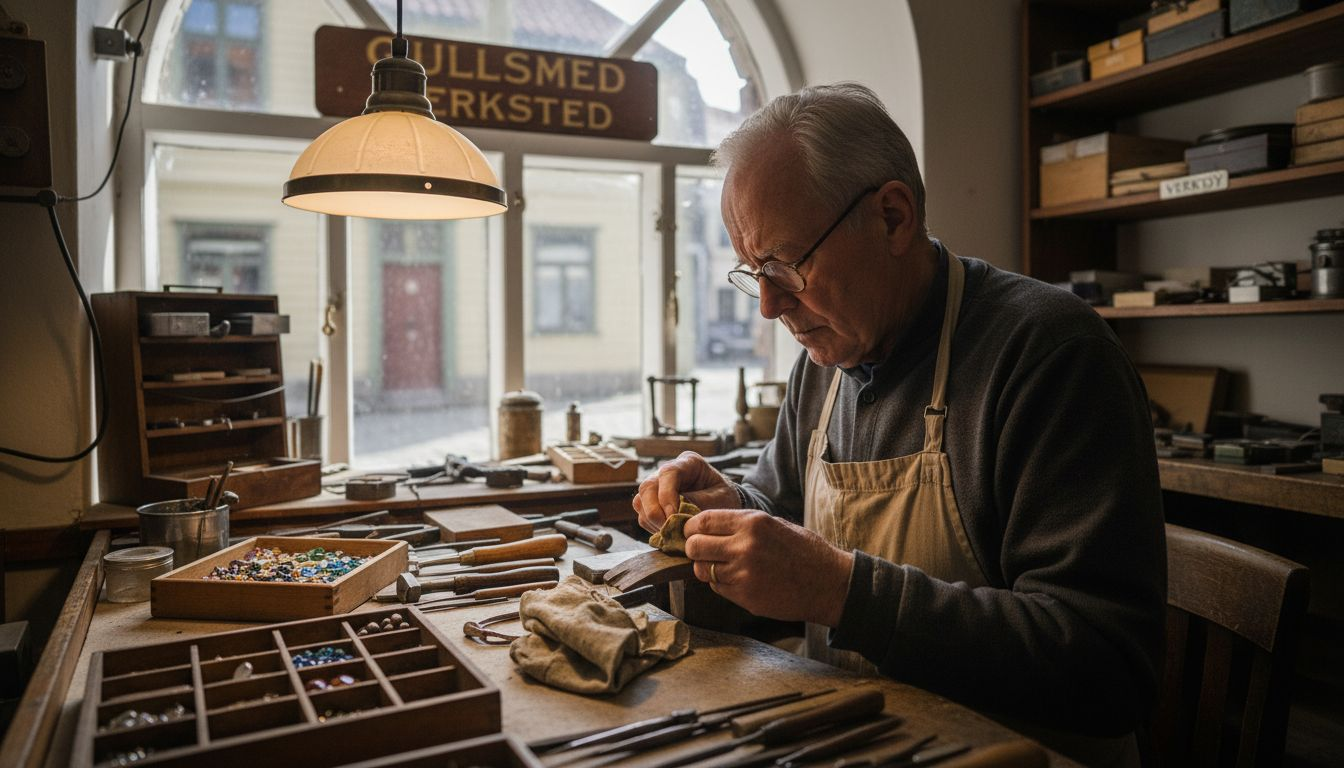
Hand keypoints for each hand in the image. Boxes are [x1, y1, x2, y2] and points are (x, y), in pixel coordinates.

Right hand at [632, 451, 739, 533]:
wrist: (724, 510)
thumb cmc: (725, 500)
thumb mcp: (719, 501)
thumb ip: (698, 504)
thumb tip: (675, 514)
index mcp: (689, 463)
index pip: (668, 472)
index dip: (666, 494)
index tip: (673, 515)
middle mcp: (669, 473)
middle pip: (647, 486)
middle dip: (654, 511)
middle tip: (668, 529)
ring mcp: (658, 488)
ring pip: (641, 502)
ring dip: (652, 521)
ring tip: (671, 533)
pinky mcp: (653, 504)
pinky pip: (642, 515)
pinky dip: (652, 527)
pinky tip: (668, 533)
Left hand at [684, 509, 854, 626]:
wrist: (828, 583)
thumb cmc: (803, 550)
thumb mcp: (773, 524)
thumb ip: (739, 524)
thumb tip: (706, 526)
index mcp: (752, 522)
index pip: (702, 521)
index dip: (691, 527)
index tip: (691, 532)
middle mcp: (744, 547)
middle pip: (695, 546)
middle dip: (693, 549)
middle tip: (700, 551)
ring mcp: (744, 574)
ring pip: (702, 570)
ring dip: (706, 568)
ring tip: (721, 566)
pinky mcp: (746, 596)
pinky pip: (717, 588)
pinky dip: (720, 584)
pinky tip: (738, 579)